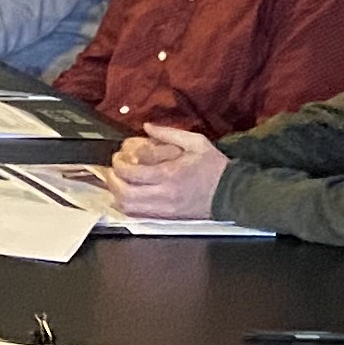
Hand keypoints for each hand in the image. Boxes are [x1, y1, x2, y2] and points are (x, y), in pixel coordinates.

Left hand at [105, 123, 229, 220]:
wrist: (232, 192)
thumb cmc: (214, 167)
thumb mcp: (195, 142)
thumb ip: (168, 133)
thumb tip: (146, 127)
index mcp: (169, 175)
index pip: (131, 174)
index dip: (118, 165)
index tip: (117, 158)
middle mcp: (164, 195)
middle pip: (125, 194)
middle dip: (112, 181)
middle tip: (111, 171)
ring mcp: (165, 209)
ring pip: (129, 208)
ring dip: (117, 195)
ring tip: (117, 183)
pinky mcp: (168, 217)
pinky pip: (140, 215)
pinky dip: (129, 206)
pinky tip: (129, 195)